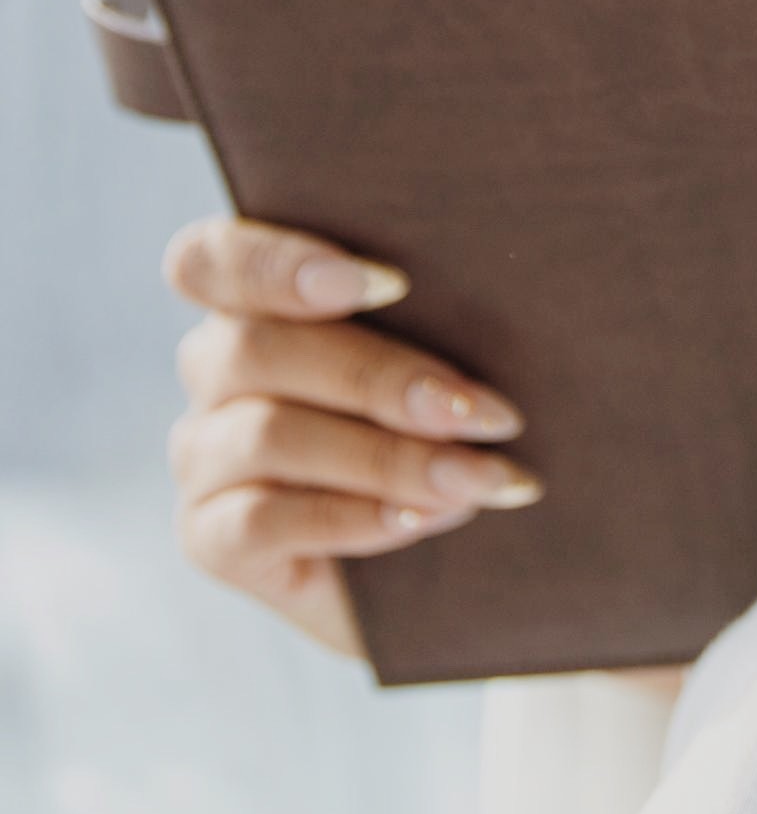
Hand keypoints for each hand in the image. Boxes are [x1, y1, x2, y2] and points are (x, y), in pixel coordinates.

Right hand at [164, 214, 538, 658]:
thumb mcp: (435, 350)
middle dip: (381, 378)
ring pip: (269, 435)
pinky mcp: (209, 538)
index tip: (393, 281)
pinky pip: (263, 521)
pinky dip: (355, 517)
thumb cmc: (442, 417)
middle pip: (257, 348)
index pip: (210, 259)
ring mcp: (202, 456)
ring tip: (478, 476)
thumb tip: (498, 270)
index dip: (280, 261)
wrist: (428, 555)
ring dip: (390, 457)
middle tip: (483, 411)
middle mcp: (213, 369)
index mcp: (250, 299)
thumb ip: (430, 309)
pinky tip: (423, 518)